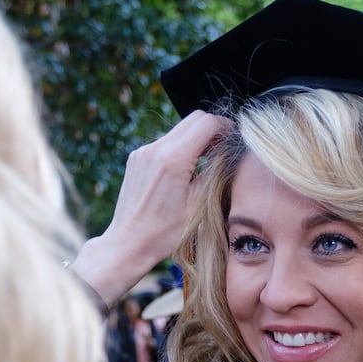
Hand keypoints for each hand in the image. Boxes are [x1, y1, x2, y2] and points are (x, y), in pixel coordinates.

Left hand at [73, 110, 230, 306]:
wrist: (128, 243)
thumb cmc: (164, 233)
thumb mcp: (199, 204)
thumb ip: (214, 173)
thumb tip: (228, 152)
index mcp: (173, 160)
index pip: (207, 123)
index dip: (226, 128)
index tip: (234, 139)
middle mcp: (155, 150)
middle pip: (193, 118)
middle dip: (212, 129)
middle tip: (223, 148)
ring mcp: (143, 152)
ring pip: (178, 129)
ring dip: (195, 138)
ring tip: (206, 161)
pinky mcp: (136, 158)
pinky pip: (164, 142)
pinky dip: (179, 148)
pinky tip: (185, 169)